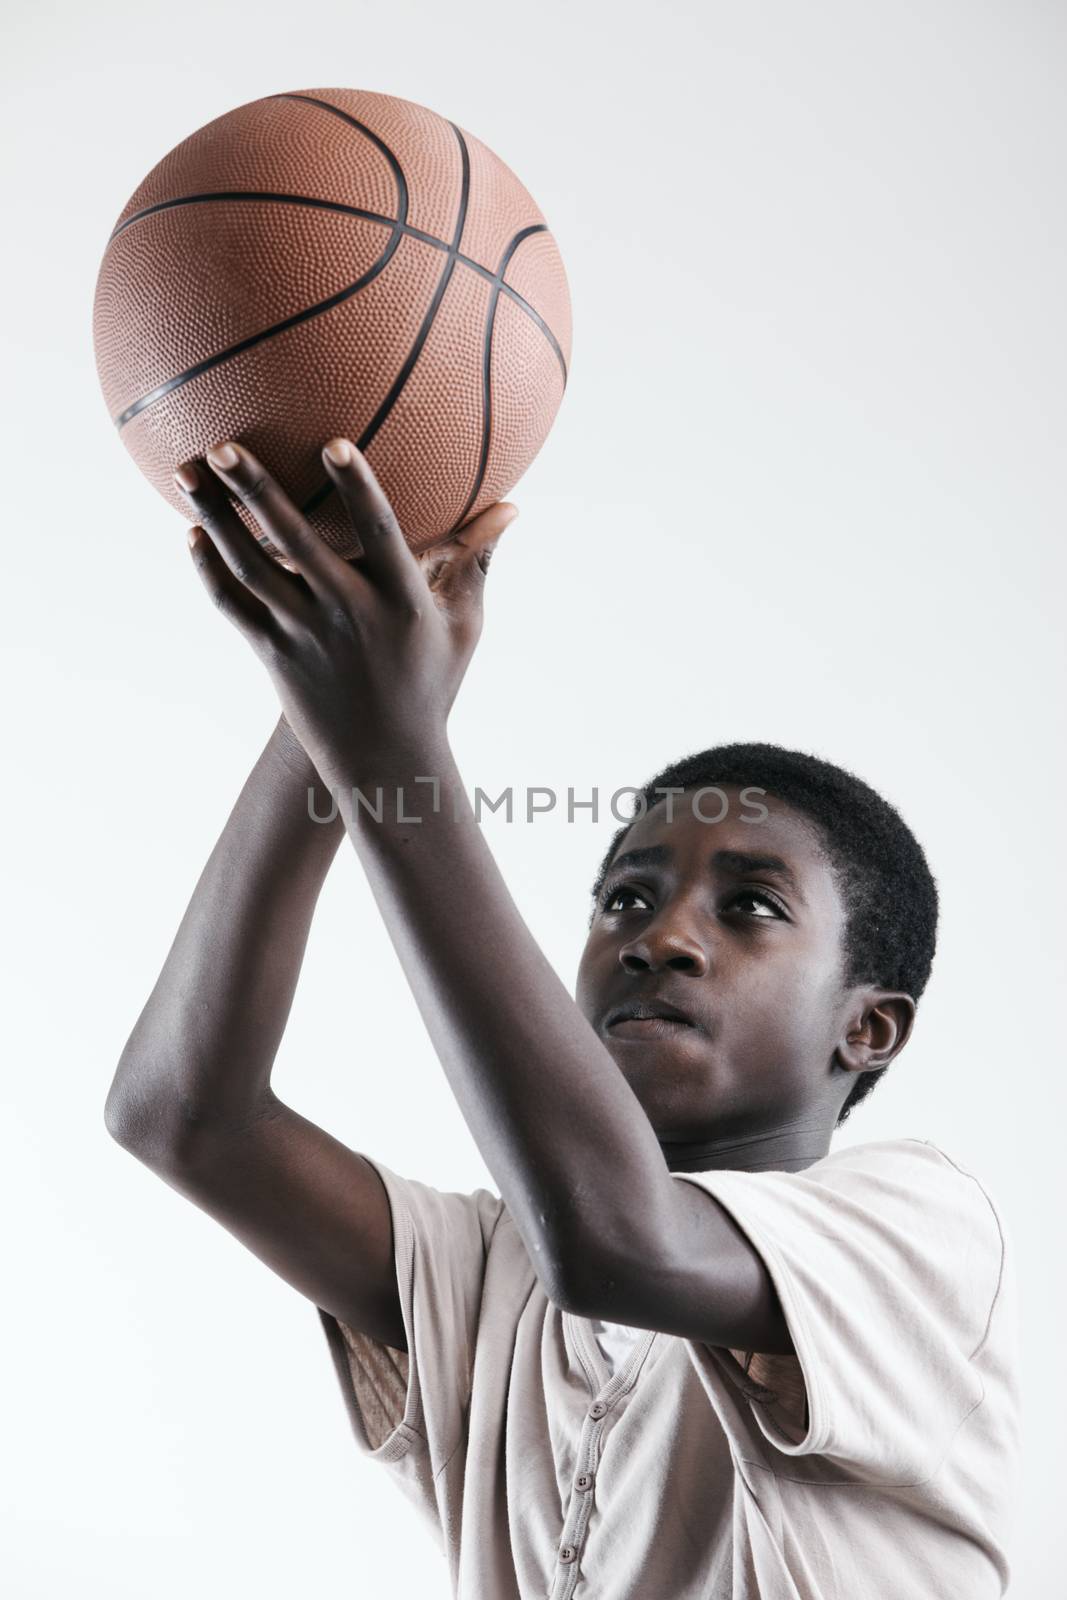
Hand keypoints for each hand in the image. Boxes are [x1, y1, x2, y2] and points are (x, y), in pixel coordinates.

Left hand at [174, 438, 517, 786]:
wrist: (385, 762)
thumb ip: (476, 561)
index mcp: (401, 602)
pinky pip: (233, 606)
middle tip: (221, 444)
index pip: (379, 533)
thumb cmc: (430, 685)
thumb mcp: (462, 625)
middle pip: (295, 542)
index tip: (333, 441)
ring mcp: (306, 635)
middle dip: (256, 490)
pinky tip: (193, 532)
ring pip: (250, 569)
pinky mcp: (274, 655)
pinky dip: (208, 569)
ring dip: (215, 517)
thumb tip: (511, 506)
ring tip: (184, 471)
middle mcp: (349, 614)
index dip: (357, 488)